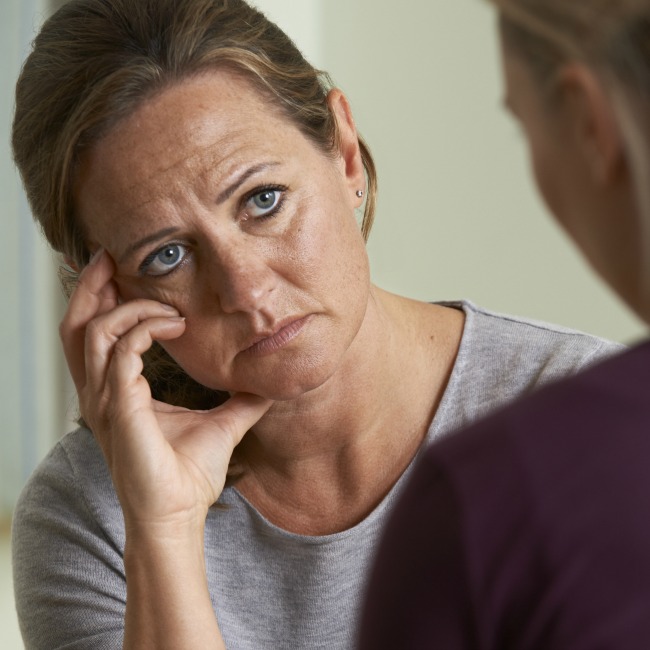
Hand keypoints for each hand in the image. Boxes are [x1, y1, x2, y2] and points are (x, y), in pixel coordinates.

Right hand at [59, 249, 272, 532]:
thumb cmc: (189, 475)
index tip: (125, 272)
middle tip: (111, 256)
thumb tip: (269, 383)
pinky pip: (121, 351)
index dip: (103, 299)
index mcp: (116, 391)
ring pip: (91, 331)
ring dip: (124, 304)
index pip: (93, 334)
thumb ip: (241, 400)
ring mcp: (106, 400)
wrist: (180, 514)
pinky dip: (143, 328)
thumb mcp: (222, 424)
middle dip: (90, 286)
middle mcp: (102, 391)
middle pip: (76, 325)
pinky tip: (176, 322)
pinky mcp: (120, 408)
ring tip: (159, 294)